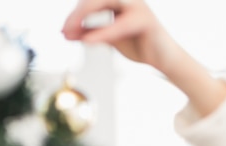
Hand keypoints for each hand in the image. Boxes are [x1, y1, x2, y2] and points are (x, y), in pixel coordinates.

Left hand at [62, 0, 178, 72]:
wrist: (163, 58)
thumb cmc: (138, 45)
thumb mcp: (109, 38)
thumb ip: (90, 32)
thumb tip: (66, 33)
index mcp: (118, 0)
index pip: (91, 0)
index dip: (75, 14)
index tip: (62, 30)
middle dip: (76, 14)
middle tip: (64, 31)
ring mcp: (137, 5)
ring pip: (104, 3)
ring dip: (84, 18)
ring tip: (72, 34)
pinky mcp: (145, 20)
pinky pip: (119, 25)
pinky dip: (102, 33)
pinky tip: (88, 42)